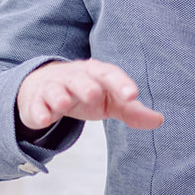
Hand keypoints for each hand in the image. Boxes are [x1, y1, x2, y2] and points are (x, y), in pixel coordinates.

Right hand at [15, 59, 163, 130]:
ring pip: (54, 90)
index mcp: (95, 74)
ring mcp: (52, 88)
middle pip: (79, 79)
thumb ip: (131, 110)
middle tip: (93, 94)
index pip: (109, 74)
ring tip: (63, 104)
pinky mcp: (35, 102)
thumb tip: (159, 120)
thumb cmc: (83, 93)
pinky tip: (43, 119)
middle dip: (85, 85)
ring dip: (58, 96)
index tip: (132, 95)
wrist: (42, 87)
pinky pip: (35, 105)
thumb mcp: (109, 101)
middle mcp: (73, 77)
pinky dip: (38, 112)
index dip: (121, 83)